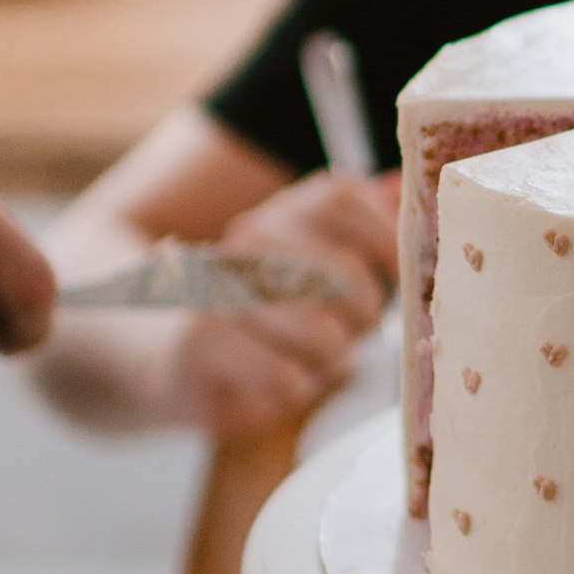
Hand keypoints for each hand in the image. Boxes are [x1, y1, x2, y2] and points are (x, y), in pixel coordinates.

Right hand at [162, 170, 399, 442]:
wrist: (177, 361)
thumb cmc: (272, 320)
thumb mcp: (325, 269)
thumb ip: (365, 229)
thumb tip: (397, 185)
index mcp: (279, 212)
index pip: (341, 196)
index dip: (385, 239)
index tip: (396, 277)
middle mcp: (244, 241)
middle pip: (344, 273)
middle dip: (364, 318)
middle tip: (349, 334)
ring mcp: (218, 290)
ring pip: (321, 334)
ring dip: (330, 360)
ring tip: (312, 361)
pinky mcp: (199, 346)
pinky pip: (286, 378)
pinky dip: (297, 388)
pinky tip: (280, 382)